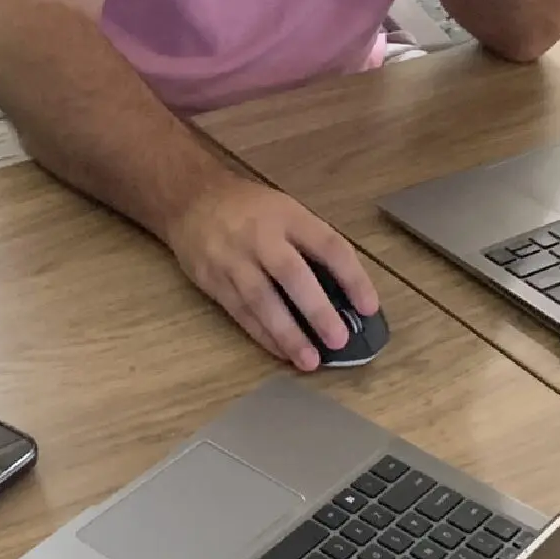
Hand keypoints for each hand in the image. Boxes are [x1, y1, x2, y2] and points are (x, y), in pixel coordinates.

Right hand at [163, 173, 378, 370]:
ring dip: (288, 334)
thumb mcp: (284, 209)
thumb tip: (343, 292)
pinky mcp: (213, 279)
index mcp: (288, 216)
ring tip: (310, 360)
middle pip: (292, 274)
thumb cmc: (247, 207)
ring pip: (262, 300)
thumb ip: (309, 243)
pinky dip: (263, 335)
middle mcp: (261, 236)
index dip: (352, 277)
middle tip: (338, 339)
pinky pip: (240, 312)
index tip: (369, 307)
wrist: (189, 198)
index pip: (328, 246)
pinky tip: (281, 352)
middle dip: (317, 310)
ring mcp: (233, 259)